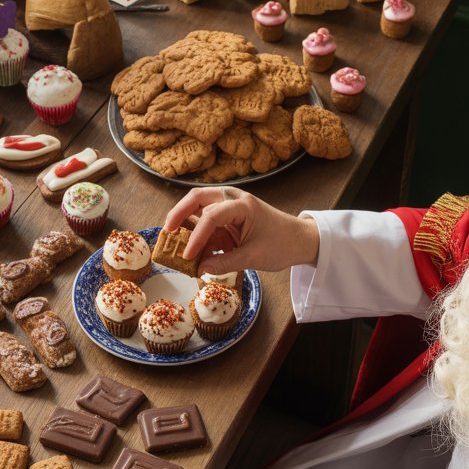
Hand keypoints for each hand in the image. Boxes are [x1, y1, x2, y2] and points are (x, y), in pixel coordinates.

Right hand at [162, 186, 318, 274]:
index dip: (196, 236)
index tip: (186, 256)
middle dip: (179, 213)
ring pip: (200, 208)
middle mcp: (233, 200)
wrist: (301, 240)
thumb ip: (225, 263)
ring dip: (186, 223)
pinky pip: (208, 222)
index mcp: (243, 205)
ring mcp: (230, 207)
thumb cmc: (282, 244)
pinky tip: (191, 250)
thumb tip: (200, 269)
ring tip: (173, 242)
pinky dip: (198, 234)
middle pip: (198, 198)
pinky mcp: (230, 219)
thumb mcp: (253, 257)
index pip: (211, 216)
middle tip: (166, 231)